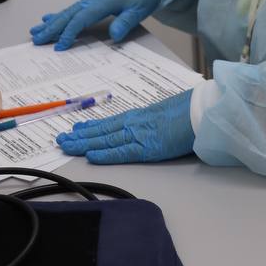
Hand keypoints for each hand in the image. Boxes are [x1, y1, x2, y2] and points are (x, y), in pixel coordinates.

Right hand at [30, 0, 160, 50]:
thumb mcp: (139, 9)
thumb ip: (125, 22)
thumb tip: (114, 35)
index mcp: (103, 1)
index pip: (81, 19)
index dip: (69, 33)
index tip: (60, 46)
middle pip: (68, 15)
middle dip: (51, 28)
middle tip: (36, 39)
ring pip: (67, 12)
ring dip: (51, 22)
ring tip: (36, 31)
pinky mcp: (92, 0)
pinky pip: (72, 9)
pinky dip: (58, 15)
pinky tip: (48, 19)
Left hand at [56, 89, 193, 163]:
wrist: (205, 110)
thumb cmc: (192, 110)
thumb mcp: (168, 112)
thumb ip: (155, 120)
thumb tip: (152, 125)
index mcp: (141, 115)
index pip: (110, 122)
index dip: (91, 127)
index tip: (76, 129)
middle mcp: (135, 123)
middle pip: (102, 131)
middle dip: (80, 136)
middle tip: (61, 139)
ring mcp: (139, 134)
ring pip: (105, 140)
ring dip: (83, 144)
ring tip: (66, 145)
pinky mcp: (148, 147)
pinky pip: (121, 152)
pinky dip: (105, 154)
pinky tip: (90, 156)